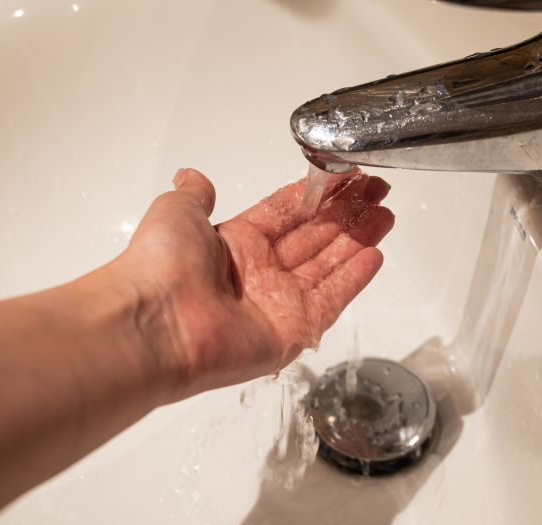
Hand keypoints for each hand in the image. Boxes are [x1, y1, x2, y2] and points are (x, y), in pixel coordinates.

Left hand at [108, 168, 393, 400]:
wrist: (156, 324)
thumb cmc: (162, 262)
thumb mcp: (176, 213)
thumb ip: (195, 195)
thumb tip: (193, 176)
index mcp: (236, 242)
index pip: (287, 212)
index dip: (318, 193)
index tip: (346, 175)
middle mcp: (259, 272)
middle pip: (313, 237)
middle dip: (347, 214)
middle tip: (379, 192)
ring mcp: (278, 303)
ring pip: (327, 265)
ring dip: (357, 240)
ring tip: (386, 216)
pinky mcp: (292, 332)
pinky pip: (330, 300)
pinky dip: (353, 279)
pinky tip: (375, 255)